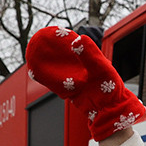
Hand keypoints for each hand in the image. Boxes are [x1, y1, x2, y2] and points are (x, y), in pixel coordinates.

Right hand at [25, 26, 145, 140]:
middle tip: (39, 44)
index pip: (76, 45)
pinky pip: (57, 84)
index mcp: (93, 60)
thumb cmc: (111, 90)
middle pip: (65, 57)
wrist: (111, 112)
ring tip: (34, 57)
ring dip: (48, 65)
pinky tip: (36, 73)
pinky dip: (48, 79)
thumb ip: (90, 55)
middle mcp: (84, 69)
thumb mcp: (102, 69)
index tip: (53, 33)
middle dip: (53, 51)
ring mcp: (77, 80)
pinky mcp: (72, 92)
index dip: (64, 39)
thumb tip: (78, 39)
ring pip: (59, 70)